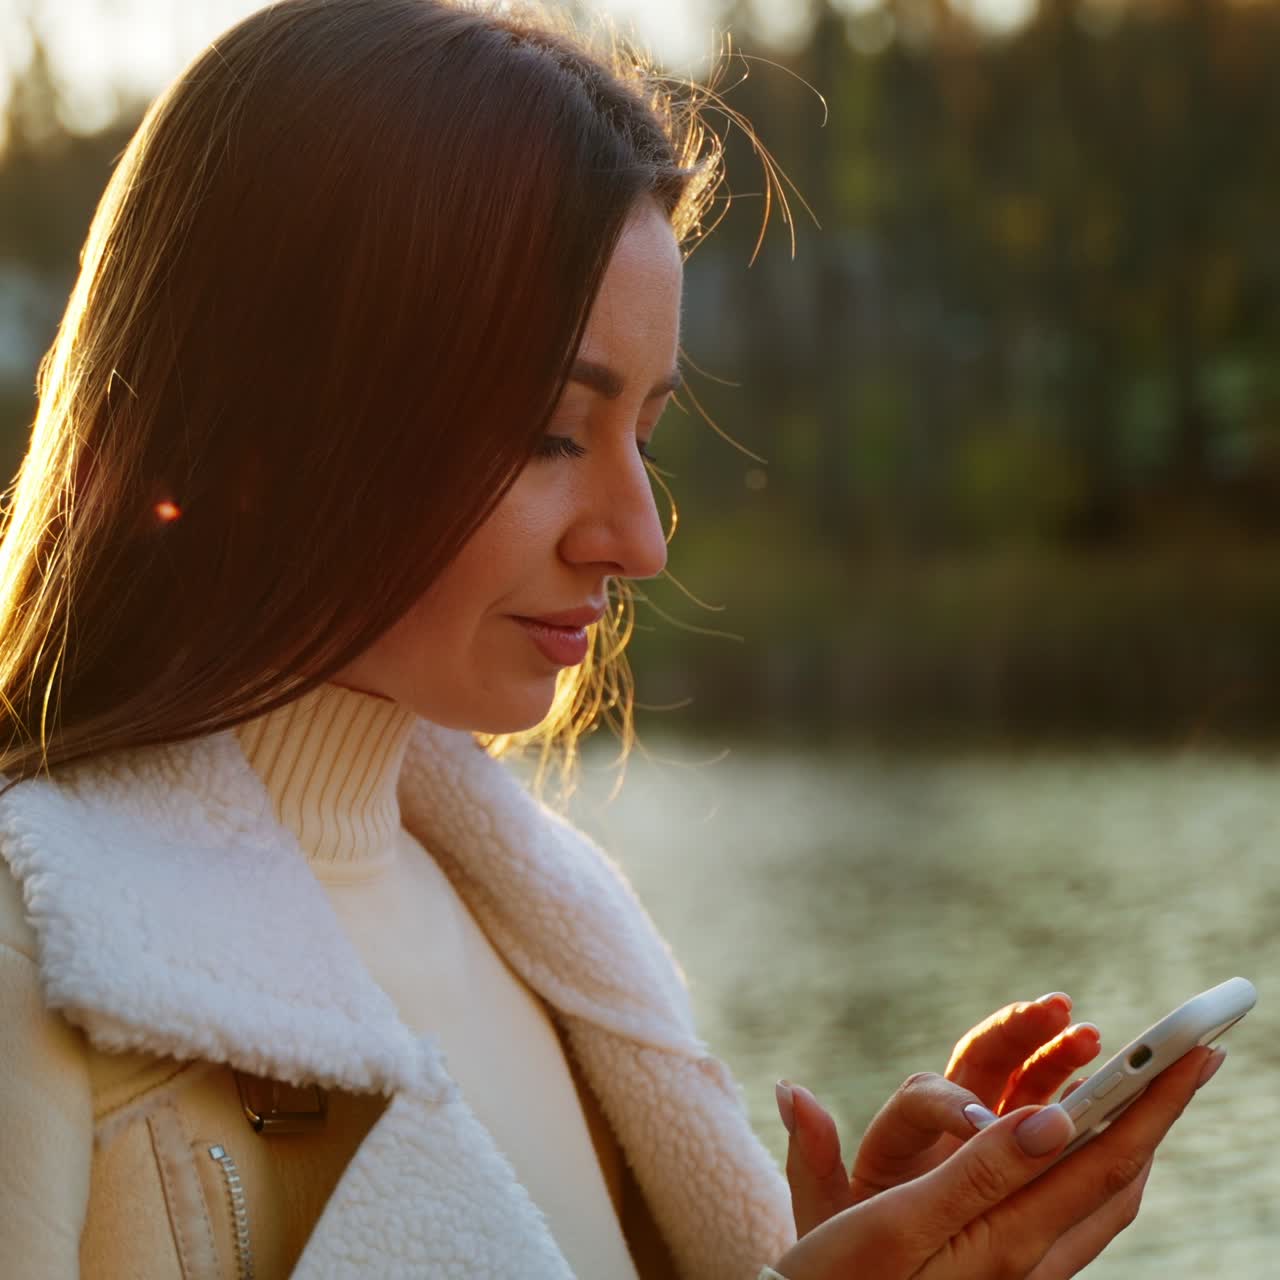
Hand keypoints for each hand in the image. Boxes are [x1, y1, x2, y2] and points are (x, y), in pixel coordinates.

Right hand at [767, 1044, 1222, 1279]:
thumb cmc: (840, 1278)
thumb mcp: (896, 1223)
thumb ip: (977, 1171)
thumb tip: (1052, 1119)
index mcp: (1006, 1239)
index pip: (1102, 1160)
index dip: (1151, 1103)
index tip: (1192, 1053)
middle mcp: (1029, 1260)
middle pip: (1118, 1179)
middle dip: (1158, 1112)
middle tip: (1190, 1056)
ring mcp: (1022, 1271)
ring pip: (1101, 1200)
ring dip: (1129, 1136)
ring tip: (1141, 1088)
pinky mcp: (1005, 1273)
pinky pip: (1074, 1213)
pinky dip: (1094, 1165)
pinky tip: (1076, 1145)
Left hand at [777, 991, 1098, 1228]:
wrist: (869, 1265)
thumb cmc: (844, 1243)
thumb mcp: (823, 1205)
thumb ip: (812, 1154)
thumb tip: (788, 1090)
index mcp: (897, 1136)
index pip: (925, 1099)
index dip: (952, 1106)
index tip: (980, 1124)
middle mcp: (942, 1122)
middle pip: (981, 1061)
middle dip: (1019, 1033)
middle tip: (1058, 1010)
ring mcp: (983, 1134)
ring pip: (1022, 1078)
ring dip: (1056, 1052)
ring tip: (1090, 1032)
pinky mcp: (1014, 1152)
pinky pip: (1050, 1113)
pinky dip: (1078, 1095)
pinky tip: (1114, 1084)